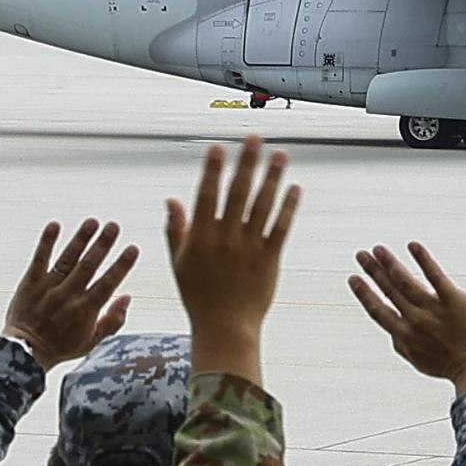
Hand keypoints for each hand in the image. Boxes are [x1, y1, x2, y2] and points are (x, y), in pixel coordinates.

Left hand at [2, 218, 134, 367]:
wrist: (25, 353)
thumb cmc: (62, 347)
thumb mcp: (92, 341)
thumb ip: (113, 320)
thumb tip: (127, 296)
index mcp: (85, 310)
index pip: (107, 283)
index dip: (121, 265)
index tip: (133, 248)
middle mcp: (68, 296)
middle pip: (88, 266)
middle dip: (102, 245)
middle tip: (114, 226)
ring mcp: (48, 288)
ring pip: (67, 259)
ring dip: (80, 239)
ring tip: (92, 222)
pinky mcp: (30, 283)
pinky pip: (39, 260)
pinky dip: (46, 242)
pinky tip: (55, 225)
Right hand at [164, 137, 298, 386]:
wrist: (224, 328)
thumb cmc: (199, 297)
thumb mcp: (180, 263)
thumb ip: (177, 229)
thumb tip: (171, 200)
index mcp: (201, 238)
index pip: (207, 195)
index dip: (213, 169)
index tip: (218, 146)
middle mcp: (225, 239)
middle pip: (238, 193)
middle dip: (246, 162)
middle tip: (255, 137)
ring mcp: (248, 248)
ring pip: (262, 205)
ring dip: (272, 177)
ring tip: (280, 154)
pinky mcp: (269, 260)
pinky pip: (280, 228)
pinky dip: (288, 207)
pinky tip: (294, 187)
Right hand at [349, 242, 465, 397]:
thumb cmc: (452, 367)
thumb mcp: (421, 362)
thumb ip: (404, 347)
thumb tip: (392, 334)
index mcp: (404, 337)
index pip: (378, 311)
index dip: (364, 293)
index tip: (353, 278)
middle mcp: (414, 321)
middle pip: (389, 291)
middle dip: (373, 271)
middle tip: (361, 254)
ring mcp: (433, 310)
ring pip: (405, 281)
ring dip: (389, 263)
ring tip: (378, 249)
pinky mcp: (454, 300)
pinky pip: (435, 276)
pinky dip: (422, 260)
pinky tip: (412, 246)